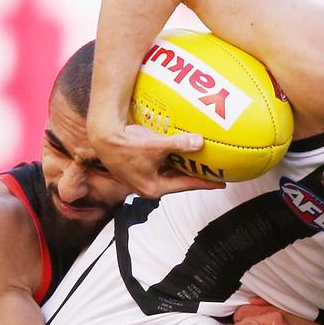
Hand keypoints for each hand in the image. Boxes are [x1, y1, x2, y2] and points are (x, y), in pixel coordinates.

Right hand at [88, 123, 225, 197]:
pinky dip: (171, 162)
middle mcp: (148, 187)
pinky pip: (160, 167)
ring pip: (168, 174)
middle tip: (213, 173)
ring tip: (199, 164)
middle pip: (178, 182)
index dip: (204, 183)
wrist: (103, 137)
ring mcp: (141, 179)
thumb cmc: (126, 144)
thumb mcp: (156, 145)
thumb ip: (179, 144)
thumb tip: (199, 142)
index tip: (220, 183)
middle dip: (194, 176)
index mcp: (154, 187)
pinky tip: (180, 153)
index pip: (185, 186)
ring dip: (182, 168)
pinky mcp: (136, 169)